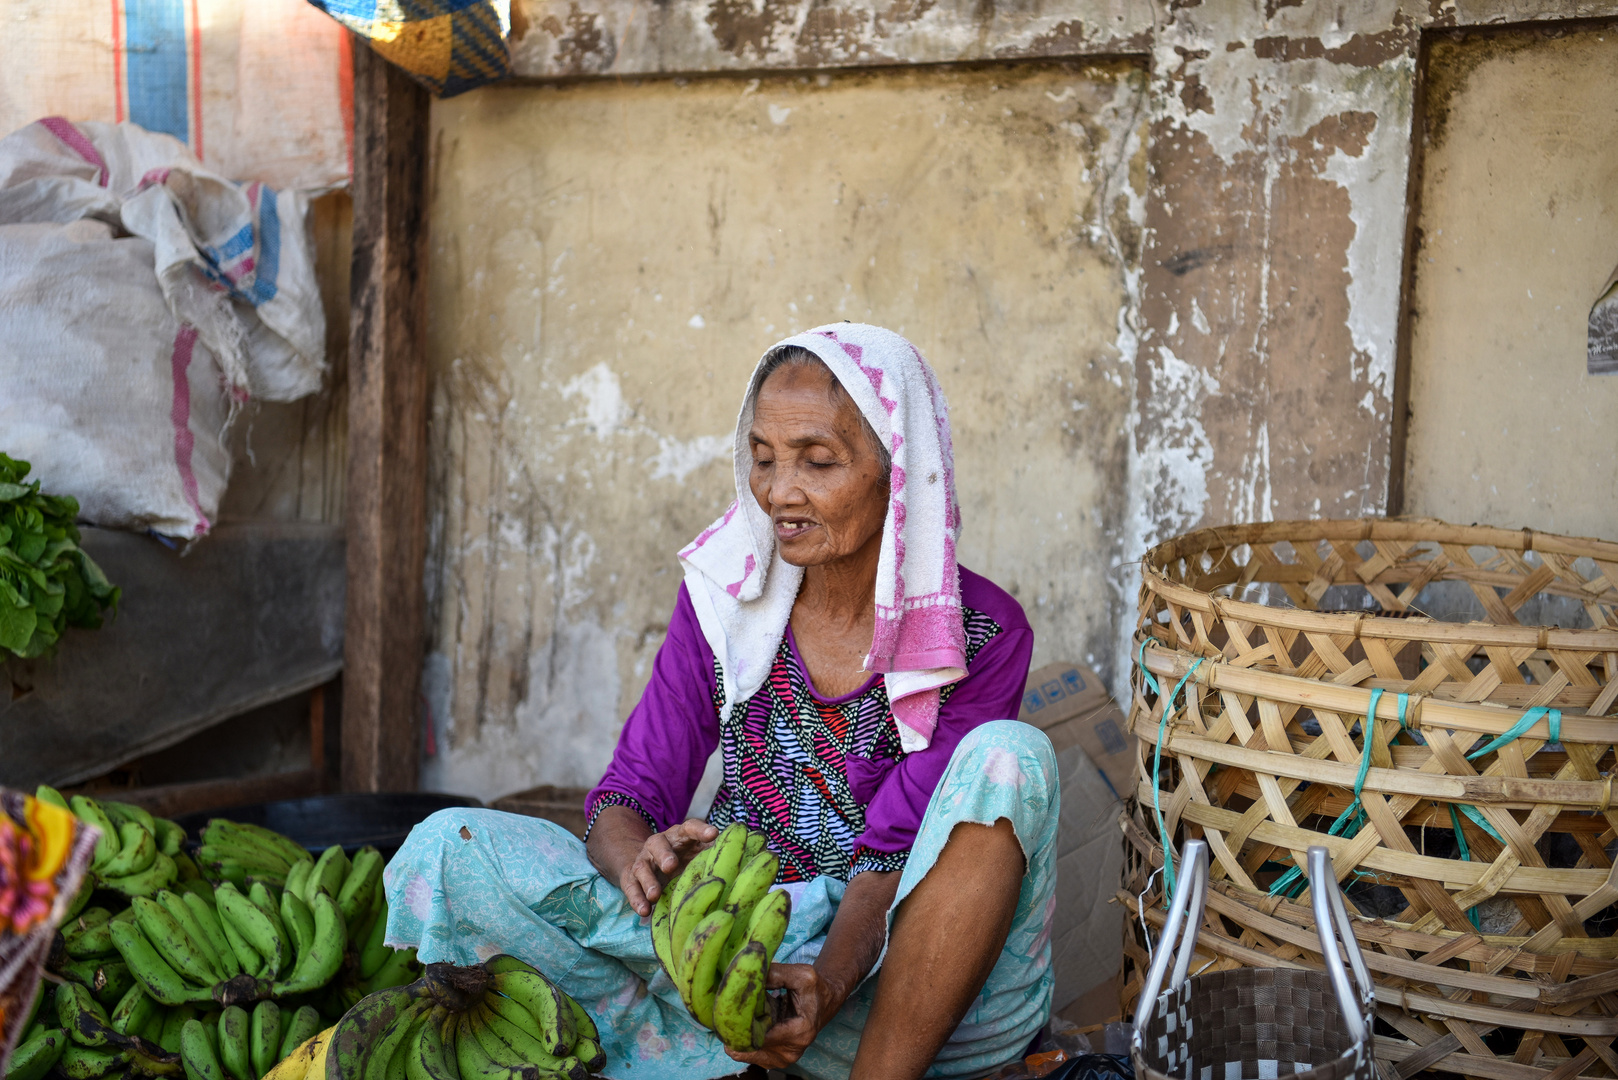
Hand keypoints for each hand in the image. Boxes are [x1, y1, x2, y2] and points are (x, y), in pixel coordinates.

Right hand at [619, 818, 716, 916]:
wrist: (649, 863)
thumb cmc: (684, 858)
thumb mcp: (698, 853)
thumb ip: (716, 852)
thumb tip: (753, 851)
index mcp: (680, 836)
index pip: (689, 828)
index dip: (700, 830)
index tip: (713, 834)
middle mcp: (659, 844)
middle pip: (659, 844)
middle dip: (665, 854)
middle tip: (671, 865)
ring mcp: (644, 861)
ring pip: (642, 866)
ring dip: (649, 880)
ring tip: (655, 894)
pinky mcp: (631, 878)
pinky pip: (631, 887)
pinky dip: (636, 899)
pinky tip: (644, 911)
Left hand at [723, 962, 847, 1070]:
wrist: (824, 1003)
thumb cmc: (814, 989)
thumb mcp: (802, 975)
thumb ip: (777, 974)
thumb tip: (748, 977)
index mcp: (800, 1032)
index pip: (761, 1036)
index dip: (743, 1023)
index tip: (730, 1009)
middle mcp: (791, 1051)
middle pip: (751, 1046)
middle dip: (737, 1029)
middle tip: (726, 1013)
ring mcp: (783, 1059)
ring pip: (747, 1053)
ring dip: (738, 1036)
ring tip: (735, 1018)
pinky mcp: (775, 1060)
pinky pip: (750, 1055)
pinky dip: (743, 1042)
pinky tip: (744, 1026)